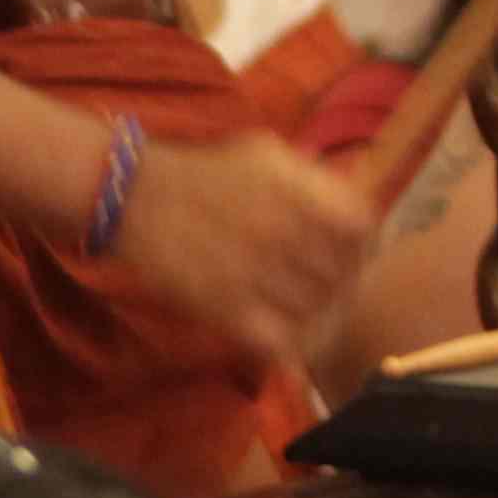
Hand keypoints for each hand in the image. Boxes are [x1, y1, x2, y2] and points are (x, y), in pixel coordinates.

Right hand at [103, 130, 369, 363]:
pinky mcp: (226, 308)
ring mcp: (255, 273)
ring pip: (314, 310)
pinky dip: (286, 343)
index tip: (352, 251)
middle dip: (337, 280)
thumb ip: (313, 180)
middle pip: (341, 274)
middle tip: (321, 283)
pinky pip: (279, 340)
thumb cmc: (204, 172)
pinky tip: (277, 333)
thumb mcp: (267, 154)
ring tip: (295, 305)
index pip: (361, 229)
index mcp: (295, 193)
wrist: (134, 197)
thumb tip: (354, 210)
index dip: (363, 244)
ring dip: (311, 311)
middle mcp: (282, 232)